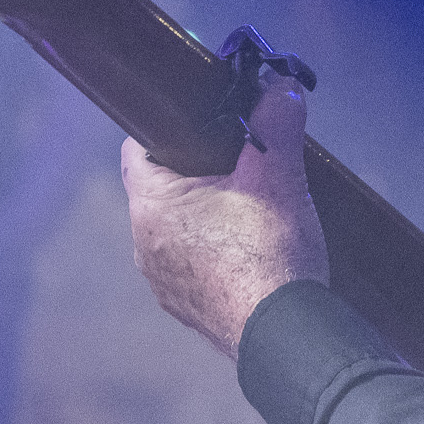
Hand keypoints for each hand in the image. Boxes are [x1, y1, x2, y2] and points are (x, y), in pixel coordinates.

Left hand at [121, 85, 327, 358]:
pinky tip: (249, 249)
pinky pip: (190, 265)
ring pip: (175, 229)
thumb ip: (276, 124)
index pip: (136, 149)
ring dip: (204, 214)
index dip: (166, 128)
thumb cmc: (271, 256)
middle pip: (159, 188)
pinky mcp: (187, 308)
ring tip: (247, 205)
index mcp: (152, 207)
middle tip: (236, 159)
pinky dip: (212, 252)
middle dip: (194, 170)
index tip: (201, 120)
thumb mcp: (279, 177)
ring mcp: (163, 283)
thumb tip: (282, 86)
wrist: (287, 336)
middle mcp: (143, 247)